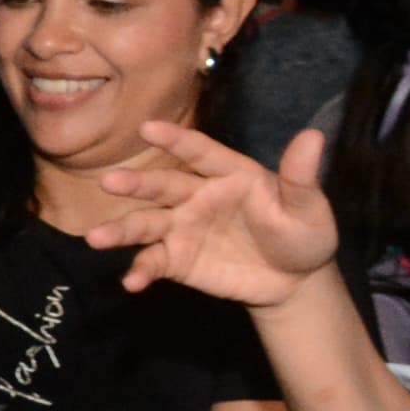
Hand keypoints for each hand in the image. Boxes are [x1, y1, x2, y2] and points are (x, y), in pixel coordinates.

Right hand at [83, 120, 340, 307]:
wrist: (293, 280)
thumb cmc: (303, 234)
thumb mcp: (309, 208)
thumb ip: (301, 177)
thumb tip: (314, 136)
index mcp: (229, 175)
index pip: (200, 153)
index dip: (175, 140)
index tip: (147, 128)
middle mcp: (197, 196)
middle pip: (160, 186)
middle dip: (134, 184)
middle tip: (108, 182)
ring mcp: (182, 228)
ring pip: (145, 224)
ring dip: (120, 230)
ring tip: (95, 239)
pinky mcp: (177, 260)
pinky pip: (154, 262)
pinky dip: (141, 271)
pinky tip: (132, 282)